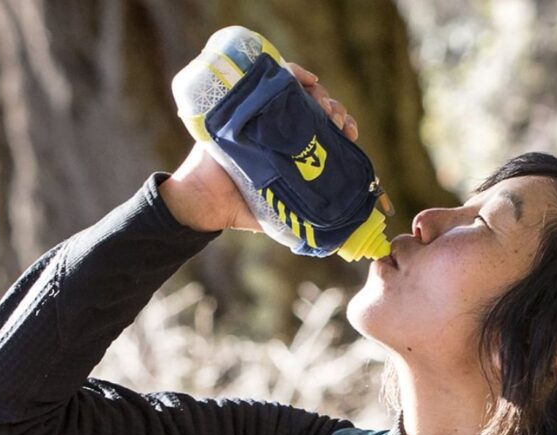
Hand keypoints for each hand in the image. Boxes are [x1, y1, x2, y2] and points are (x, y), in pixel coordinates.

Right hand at [160, 62, 357, 232]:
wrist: (205, 202)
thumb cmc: (240, 208)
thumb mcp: (282, 216)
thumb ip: (306, 222)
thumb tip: (339, 239)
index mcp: (294, 151)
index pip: (327, 132)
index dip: (344, 130)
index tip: (351, 136)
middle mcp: (281, 130)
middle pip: (318, 108)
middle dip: (337, 113)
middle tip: (340, 124)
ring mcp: (264, 113)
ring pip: (302, 91)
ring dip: (321, 95)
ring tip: (326, 108)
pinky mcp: (246, 102)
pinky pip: (272, 77)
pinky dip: (294, 73)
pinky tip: (309, 81)